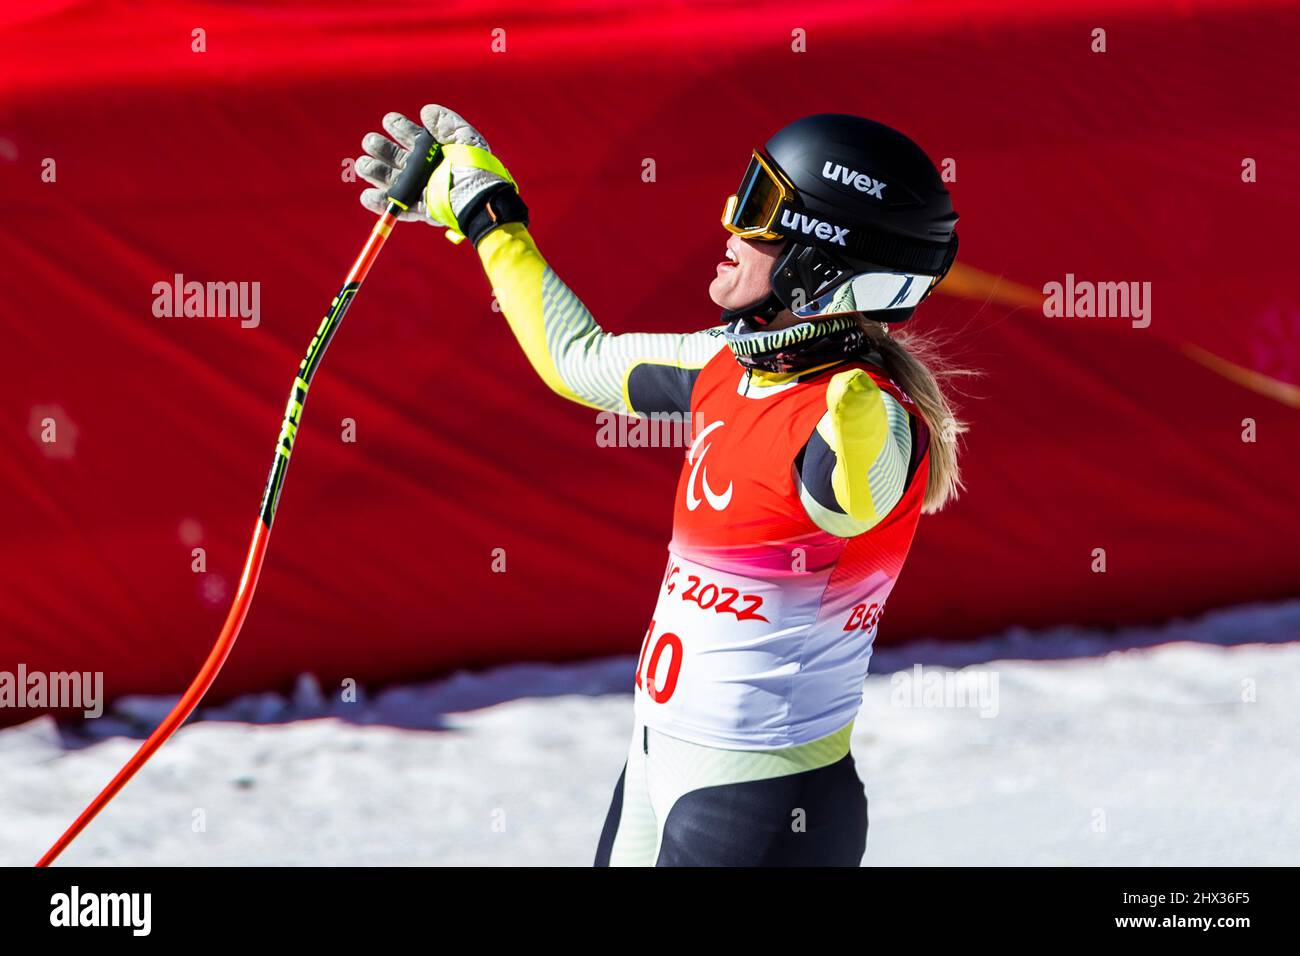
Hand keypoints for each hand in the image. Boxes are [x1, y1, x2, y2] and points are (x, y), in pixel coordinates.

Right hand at [355, 105, 514, 239]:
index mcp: (436, 151)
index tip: (389, 121)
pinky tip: (367, 196)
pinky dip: (381, 204)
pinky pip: (398, 208)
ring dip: (375, 172)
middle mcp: (427, 170)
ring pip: (392, 181)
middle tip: (370, 142)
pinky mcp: (422, 209)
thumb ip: (445, 123)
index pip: (413, 137)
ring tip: (363, 165)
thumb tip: (425, 111)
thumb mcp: (465, 138)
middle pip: (397, 158)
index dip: (398, 127)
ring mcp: (422, 190)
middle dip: (380, 148)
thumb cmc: (475, 167)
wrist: (479, 197)